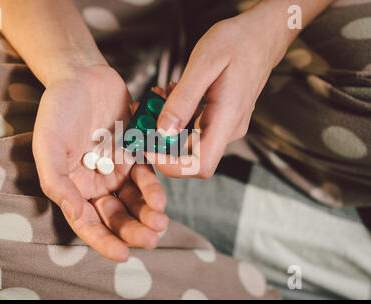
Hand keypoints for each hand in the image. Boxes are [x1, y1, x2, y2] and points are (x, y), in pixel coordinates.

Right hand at [32, 65, 167, 261]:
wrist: (82, 76)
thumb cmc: (59, 110)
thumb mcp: (49, 144)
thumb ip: (56, 180)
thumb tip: (73, 212)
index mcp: (73, 186)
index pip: (88, 223)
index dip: (104, 242)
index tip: (124, 255)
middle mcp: (95, 183)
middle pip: (116, 216)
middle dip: (133, 230)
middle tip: (152, 237)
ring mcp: (117, 169)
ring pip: (135, 201)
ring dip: (148, 213)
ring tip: (160, 219)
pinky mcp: (135, 154)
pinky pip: (148, 176)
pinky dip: (154, 187)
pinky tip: (160, 195)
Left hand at [154, 8, 289, 178]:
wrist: (262, 35)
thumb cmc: (237, 43)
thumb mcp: (204, 64)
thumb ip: (184, 99)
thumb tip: (164, 130)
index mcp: (227, 120)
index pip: (200, 165)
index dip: (172, 165)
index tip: (148, 149)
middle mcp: (228, 130)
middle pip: (190, 156)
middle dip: (161, 140)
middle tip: (144, 114)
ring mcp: (226, 126)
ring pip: (189, 141)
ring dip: (167, 125)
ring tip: (157, 97)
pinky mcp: (222, 119)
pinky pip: (195, 127)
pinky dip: (177, 116)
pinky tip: (170, 95)